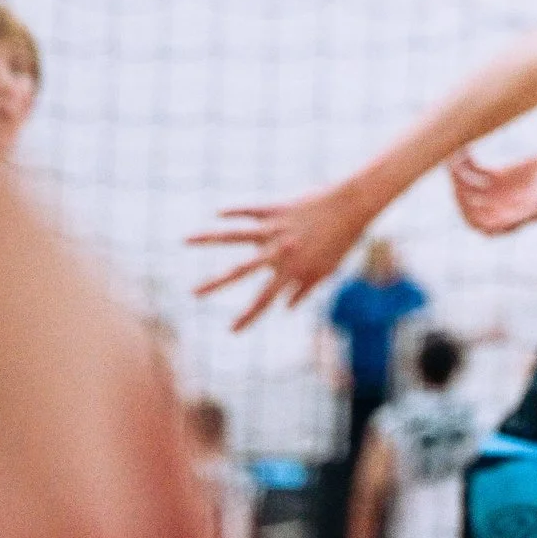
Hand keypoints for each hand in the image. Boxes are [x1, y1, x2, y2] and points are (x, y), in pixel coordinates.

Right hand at [188, 181, 373, 329]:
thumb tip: (285, 308)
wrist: (351, 206)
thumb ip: (303, 290)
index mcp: (290, 271)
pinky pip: (249, 210)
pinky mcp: (275, 209)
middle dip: (214, 283)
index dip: (248, 317)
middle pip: (240, 271)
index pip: (264, 300)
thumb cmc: (341, 241)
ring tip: (185, 239)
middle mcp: (277, 252)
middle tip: (192, 293)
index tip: (231, 331)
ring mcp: (274, 229)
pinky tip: (218, 213)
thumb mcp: (326, 271)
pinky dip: (233, 211)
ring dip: (207, 238)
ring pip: (234, 234)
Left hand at [449, 146, 536, 235]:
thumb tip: (496, 227)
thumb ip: (518, 216)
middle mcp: (495, 209)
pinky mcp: (495, 177)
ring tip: (455, 157)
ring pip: (468, 186)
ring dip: (459, 173)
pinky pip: (475, 172)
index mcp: (504, 221)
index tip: (461, 190)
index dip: (464, 208)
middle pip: (467, 203)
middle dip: (458, 187)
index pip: (475, 222)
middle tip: (454, 169)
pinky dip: (467, 163)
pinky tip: (464, 151)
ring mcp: (494, 193)